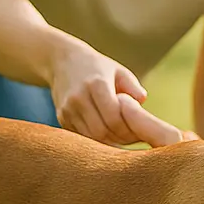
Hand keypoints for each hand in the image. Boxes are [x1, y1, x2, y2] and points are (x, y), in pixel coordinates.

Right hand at [50, 42, 187, 147]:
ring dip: (108, 142)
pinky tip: (108, 136)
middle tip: (133, 139)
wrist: (62, 61)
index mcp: (96, 84)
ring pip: (90, 137)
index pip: (114, 116)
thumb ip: (133, 86)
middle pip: (101, 130)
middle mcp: (78, 97)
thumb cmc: (98, 67)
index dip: (128, 128)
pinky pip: (81, 136)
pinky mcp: (61, 117)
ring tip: (122, 139)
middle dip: (119, 138)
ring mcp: (67, 109)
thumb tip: (142, 101)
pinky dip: (95, 141)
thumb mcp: (119, 71)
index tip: (139, 131)